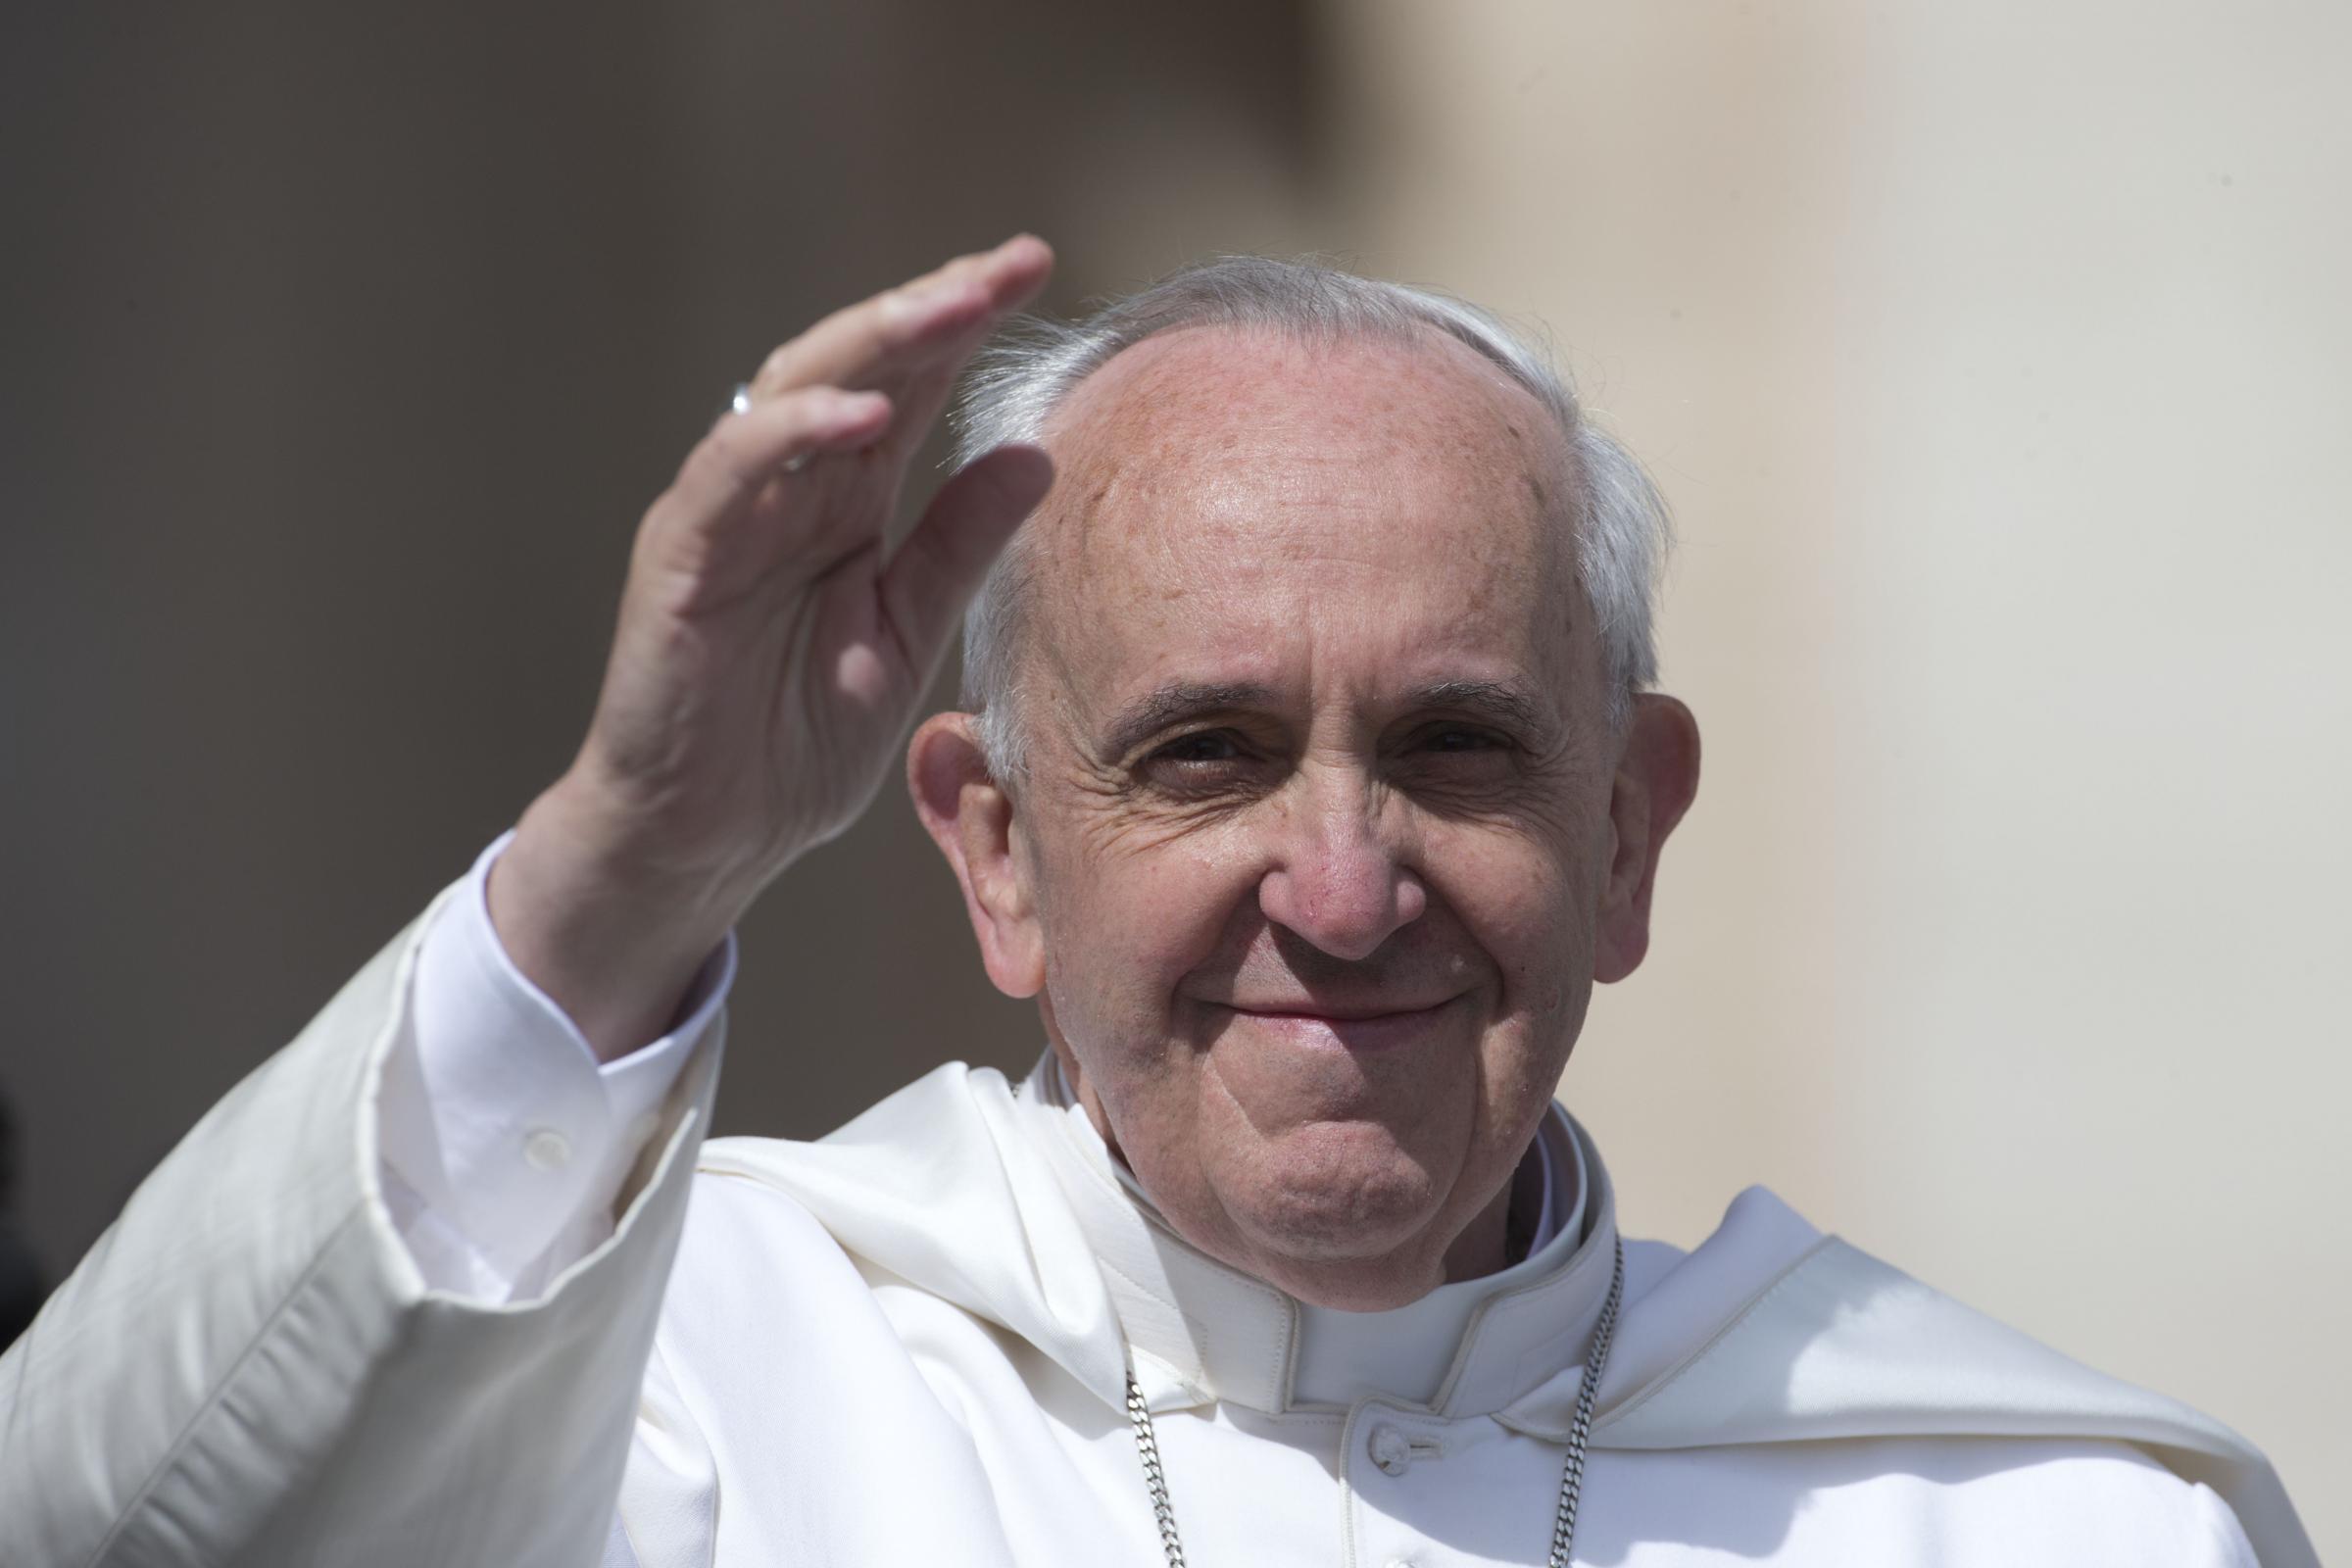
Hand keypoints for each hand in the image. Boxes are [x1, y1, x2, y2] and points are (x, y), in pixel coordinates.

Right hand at [491, 237, 1055, 1058]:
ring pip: (792, 391)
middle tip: (1014, 264)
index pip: (913, 385)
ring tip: (953, 307)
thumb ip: (957, 547)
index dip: (968, 325)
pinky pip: (731, 474)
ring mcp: (727, 515)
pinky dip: (793, 434)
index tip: (1040, 270)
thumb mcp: (905, 635)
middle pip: (860, 363)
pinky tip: (863, 412)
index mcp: (847, 503)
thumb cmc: (792, 742)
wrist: (708, 839)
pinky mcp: (679, 559)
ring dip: (876, 344)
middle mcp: (787, 489)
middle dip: (936, 307)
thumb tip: (1038, 458)